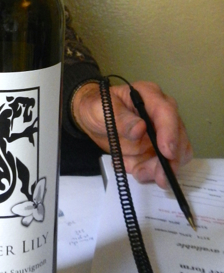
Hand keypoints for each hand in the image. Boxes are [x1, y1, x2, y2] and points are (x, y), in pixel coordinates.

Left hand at [71, 80, 192, 188]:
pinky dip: (152, 171)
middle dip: (169, 159)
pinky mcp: (159, 148)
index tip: (166, 153)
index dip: (169, 132)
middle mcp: (162, 112)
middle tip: (158, 177)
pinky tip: (135, 169)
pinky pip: (164, 164)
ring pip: (175, 154)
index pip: (166, 111)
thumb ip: (120, 118)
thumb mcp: (101, 109)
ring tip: (137, 172)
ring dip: (159, 169)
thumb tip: (140, 129)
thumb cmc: (97, 107)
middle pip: (178, 136)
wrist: (93, 118)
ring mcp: (163, 131)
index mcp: (149, 95)